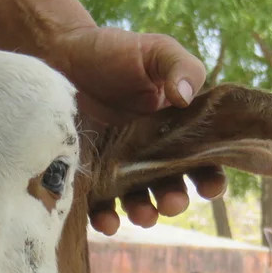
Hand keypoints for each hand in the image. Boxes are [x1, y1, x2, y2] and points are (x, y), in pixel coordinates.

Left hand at [51, 26, 225, 231]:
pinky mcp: (87, 174)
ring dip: (144, 214)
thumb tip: (187, 97)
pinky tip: (108, 221)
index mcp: (177, 131)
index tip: (210, 187)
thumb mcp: (156, 51)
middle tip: (171, 202)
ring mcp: (119, 168)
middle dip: (175, 201)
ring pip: (138, 202)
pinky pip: (98, 205)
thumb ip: (181, 68)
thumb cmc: (114, 51)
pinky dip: (105, 218)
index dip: (210, 179)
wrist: (61, 54)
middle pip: (171, 188)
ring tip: (143, 214)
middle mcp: (151, 155)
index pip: (203, 162)